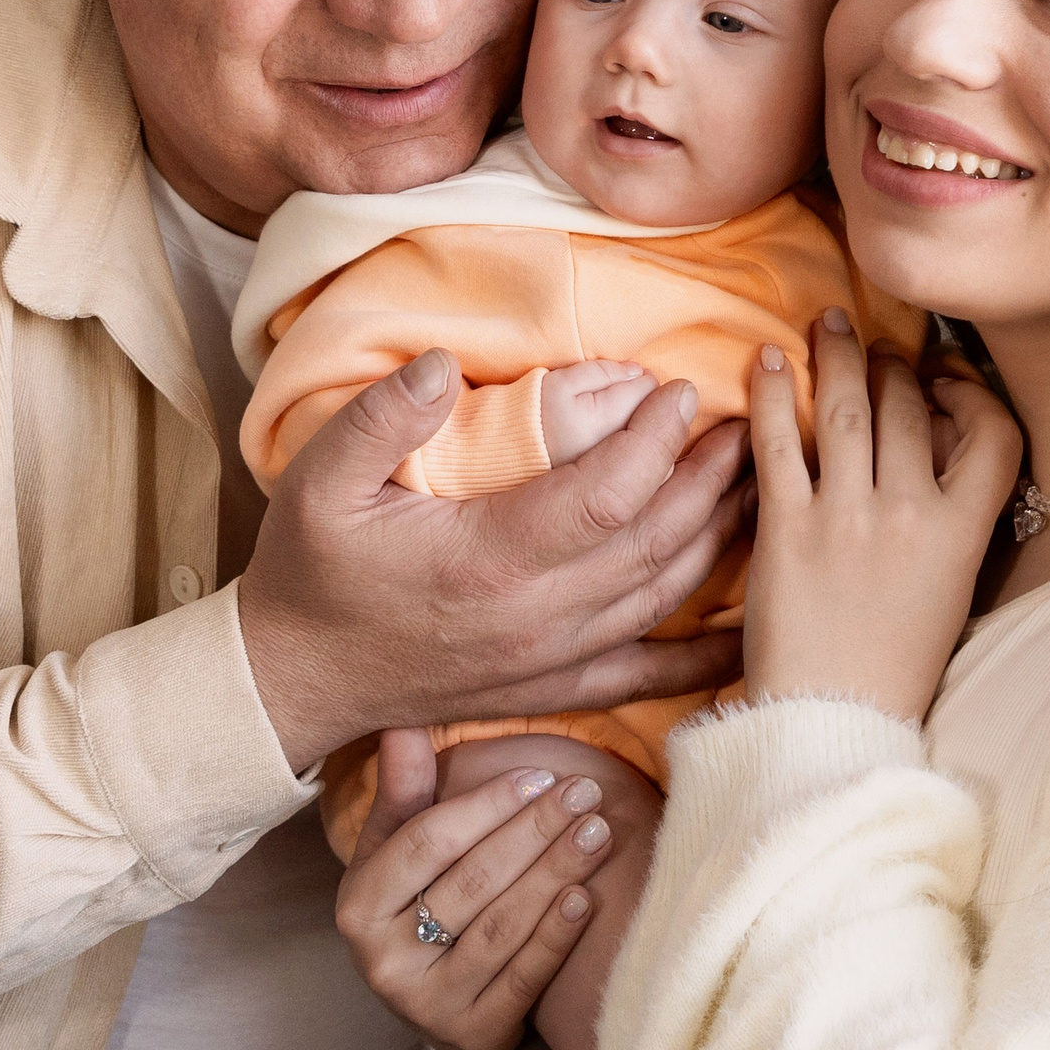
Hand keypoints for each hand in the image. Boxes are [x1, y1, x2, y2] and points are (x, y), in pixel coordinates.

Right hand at [237, 350, 750, 769]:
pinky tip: (750, 632)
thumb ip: (379, 419)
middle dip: (710, 480)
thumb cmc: (310, 573)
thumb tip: (437, 362)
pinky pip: (649, 673)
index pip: (604, 497)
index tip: (680, 393)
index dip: (655, 443)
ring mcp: (551, 659)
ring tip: (756, 481)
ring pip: (663, 597)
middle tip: (749, 425)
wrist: (293, 679)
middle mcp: (535, 616)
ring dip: (719, 539)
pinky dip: (707, 653)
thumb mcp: (317, 484)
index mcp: (487, 560)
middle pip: (654, 544)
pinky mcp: (554, 687)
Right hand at [336, 729, 618, 1049]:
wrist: (436, 994)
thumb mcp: (400, 848)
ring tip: (598, 831)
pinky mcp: (473, 1036)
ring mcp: (427, 1005)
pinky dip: (557, 934)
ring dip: (556, 872)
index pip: (428, 842)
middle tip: (585, 793)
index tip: (540, 774)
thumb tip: (402, 725)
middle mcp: (383, 962)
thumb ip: (405, 790)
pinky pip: (523, 978)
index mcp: (358, 906)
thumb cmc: (419, 900)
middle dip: (534, 831)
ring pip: (502, 927)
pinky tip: (586, 896)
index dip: (486, 805)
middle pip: (471, 882)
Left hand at [745, 309, 1021, 720]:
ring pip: (851, 411)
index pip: (995, 436)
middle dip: (894, 367)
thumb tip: (927, 450)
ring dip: (840, 358)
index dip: (972, 396)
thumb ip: (948, 519)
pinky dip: (776, 395)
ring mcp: (847, 518)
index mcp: (964, 535)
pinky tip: (770, 362)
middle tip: (877, 347)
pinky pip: (782, 442)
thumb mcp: (949, 588)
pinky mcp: (787, 528)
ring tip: (829, 325)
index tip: (945, 383)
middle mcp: (910, 515)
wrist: (832, 720)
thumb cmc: (892, 666)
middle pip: (911, 411)